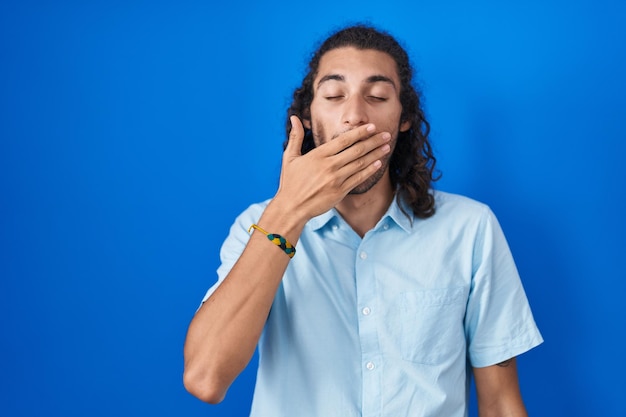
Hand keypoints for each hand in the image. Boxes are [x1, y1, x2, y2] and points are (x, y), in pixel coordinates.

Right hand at [272, 116, 391, 221]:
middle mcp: (329, 166)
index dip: (359, 133)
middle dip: (373, 141)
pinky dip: (370, 170)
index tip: (371, 127)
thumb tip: (295, 118)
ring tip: (387, 147)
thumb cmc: (290, 182)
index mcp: (318, 155)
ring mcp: (336, 179)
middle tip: (386, 135)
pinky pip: (358, 178)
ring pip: (360, 163)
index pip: (343, 140)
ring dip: (376, 154)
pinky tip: (379, 163)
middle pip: (356, 150)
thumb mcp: (289, 157)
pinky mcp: (340, 191)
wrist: (292, 207)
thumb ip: (295, 136)